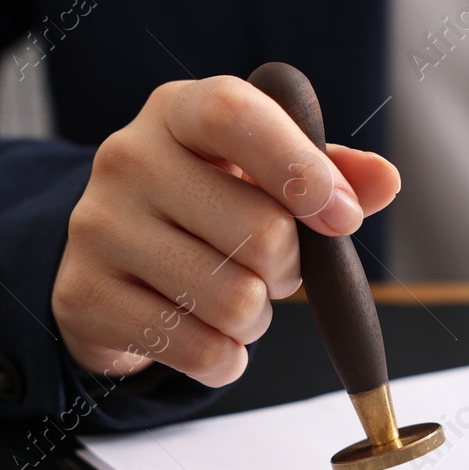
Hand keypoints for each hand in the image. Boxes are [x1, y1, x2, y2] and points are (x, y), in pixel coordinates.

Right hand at [52, 77, 399, 385]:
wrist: (111, 259)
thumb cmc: (206, 206)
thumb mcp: (263, 172)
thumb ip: (330, 171)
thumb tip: (384, 181)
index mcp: (178, 111)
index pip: (237, 118)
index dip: (301, 169)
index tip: (343, 218)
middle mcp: (128, 158)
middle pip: (263, 232)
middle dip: (288, 269)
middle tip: (268, 268)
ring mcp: (98, 227)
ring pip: (235, 301)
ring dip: (257, 319)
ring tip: (233, 299)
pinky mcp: (84, 296)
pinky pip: (200, 350)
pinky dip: (225, 358)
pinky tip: (205, 334)